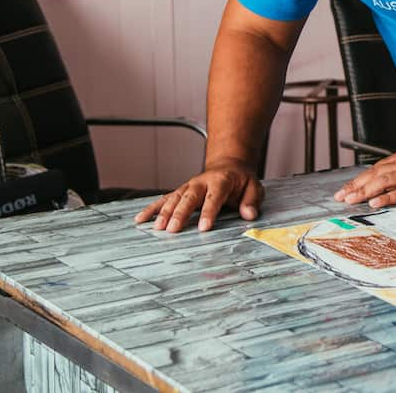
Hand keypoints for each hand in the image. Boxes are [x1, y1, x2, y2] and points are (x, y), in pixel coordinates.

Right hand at [134, 159, 261, 232]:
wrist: (229, 165)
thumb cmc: (241, 180)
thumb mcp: (254, 187)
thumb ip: (251, 201)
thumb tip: (249, 215)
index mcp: (221, 181)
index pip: (214, 197)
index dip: (209, 212)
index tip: (204, 228)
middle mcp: (201, 183)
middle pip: (189, 198)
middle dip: (180, 214)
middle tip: (173, 229)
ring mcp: (188, 186)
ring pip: (174, 198)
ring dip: (164, 212)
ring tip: (157, 228)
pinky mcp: (180, 191)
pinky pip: (164, 199)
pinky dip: (152, 208)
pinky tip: (141, 219)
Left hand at [333, 147, 395, 207]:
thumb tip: (378, 182)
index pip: (374, 170)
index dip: (357, 180)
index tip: (344, 190)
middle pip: (375, 175)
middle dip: (356, 186)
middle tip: (341, 197)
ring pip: (385, 182)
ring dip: (366, 191)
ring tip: (352, 199)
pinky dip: (387, 197)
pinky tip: (376, 202)